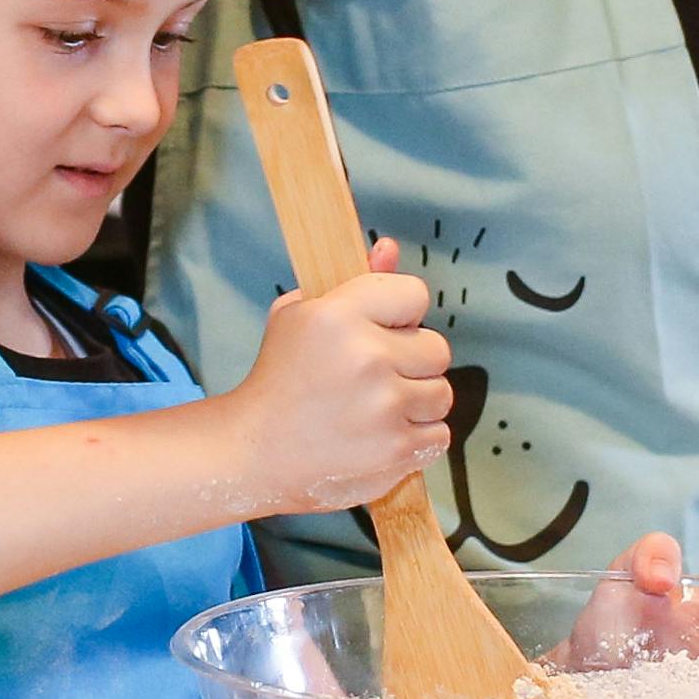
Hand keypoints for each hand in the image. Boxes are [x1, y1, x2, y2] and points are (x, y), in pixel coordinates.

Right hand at [226, 235, 450, 514]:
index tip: (381, 332)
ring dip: (416, 402)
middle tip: (375, 377)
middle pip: (438, 349)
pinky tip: (382, 436)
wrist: (257, 452)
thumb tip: (389, 246)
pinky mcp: (396, 449)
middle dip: (412, 363)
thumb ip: (354, 280)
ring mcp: (385, 406)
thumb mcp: (299, 315)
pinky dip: (416, 439)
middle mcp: (367, 356)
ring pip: (441, 394)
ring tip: (377, 409)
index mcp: (339, 315)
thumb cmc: (279, 378)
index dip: (401, 315)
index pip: (415, 294)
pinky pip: (439, 435)